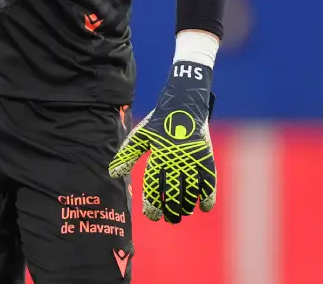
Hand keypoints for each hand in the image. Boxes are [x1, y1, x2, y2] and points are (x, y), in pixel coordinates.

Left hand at [108, 61, 216, 222]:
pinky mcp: (206, 157)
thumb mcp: (140, 135)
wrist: (184, 103)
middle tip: (168, 218)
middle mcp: (176, 159)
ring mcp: (193, 159)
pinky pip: (209, 182)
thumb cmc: (159, 122)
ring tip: (181, 212)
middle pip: (174, 194)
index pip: (154, 186)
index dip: (153, 204)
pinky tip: (203, 207)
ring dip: (187, 206)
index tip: (151, 215)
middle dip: (171, 211)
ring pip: (191, 191)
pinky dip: (208, 197)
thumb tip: (113, 173)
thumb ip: (127, 154)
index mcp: (158, 155)